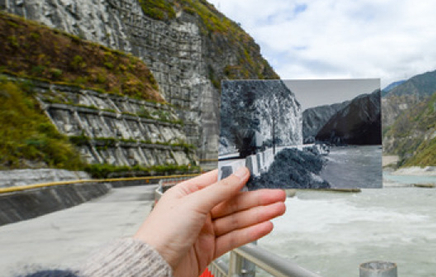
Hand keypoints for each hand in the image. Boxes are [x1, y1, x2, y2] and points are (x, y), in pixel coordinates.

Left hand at [133, 167, 285, 276]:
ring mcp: (204, 231)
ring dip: (258, 215)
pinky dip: (250, 232)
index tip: (259, 176)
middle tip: (277, 196)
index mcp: (188, 194)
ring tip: (277, 209)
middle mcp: (197, 211)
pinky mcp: (209, 249)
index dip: (241, 180)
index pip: (221, 183)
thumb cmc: (160, 235)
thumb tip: (239, 173)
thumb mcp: (193, 203)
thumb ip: (220, 189)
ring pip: (237, 220)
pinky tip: (264, 226)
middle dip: (257, 199)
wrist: (153, 268)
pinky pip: (234, 237)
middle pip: (233, 202)